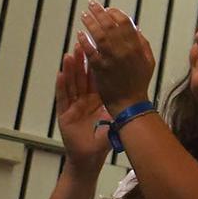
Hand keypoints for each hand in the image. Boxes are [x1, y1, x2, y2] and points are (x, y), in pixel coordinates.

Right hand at [53, 37, 111, 177]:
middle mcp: (84, 98)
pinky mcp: (64, 114)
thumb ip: (121, 103)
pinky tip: (60, 74)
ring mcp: (73, 105)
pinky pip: (63, 98)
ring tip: (69, 54)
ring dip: (70, 68)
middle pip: (83, 75)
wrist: (89, 157)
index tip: (100, 45)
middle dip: (82, 59)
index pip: (98, 75)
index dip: (99, 61)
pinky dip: (61, 86)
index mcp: (98, 97)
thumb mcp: (114, 118)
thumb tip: (137, 89)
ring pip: (71, 83)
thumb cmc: (102, 138)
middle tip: (82, 41)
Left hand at [78, 2, 154, 114]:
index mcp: (137, 46)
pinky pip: (90, 52)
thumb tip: (135, 28)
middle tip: (92, 4)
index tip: (108, 9)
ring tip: (84, 15)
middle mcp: (124, 50)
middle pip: (111, 26)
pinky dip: (84, 42)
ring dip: (91, 24)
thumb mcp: (148, 60)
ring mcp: (111, 59)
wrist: (129, 102)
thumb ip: (143, 43)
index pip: (125, 23)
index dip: (116, 14)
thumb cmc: (139, 82)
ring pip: (100, 36)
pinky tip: (79, 35)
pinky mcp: (100, 68)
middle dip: (101, 13)